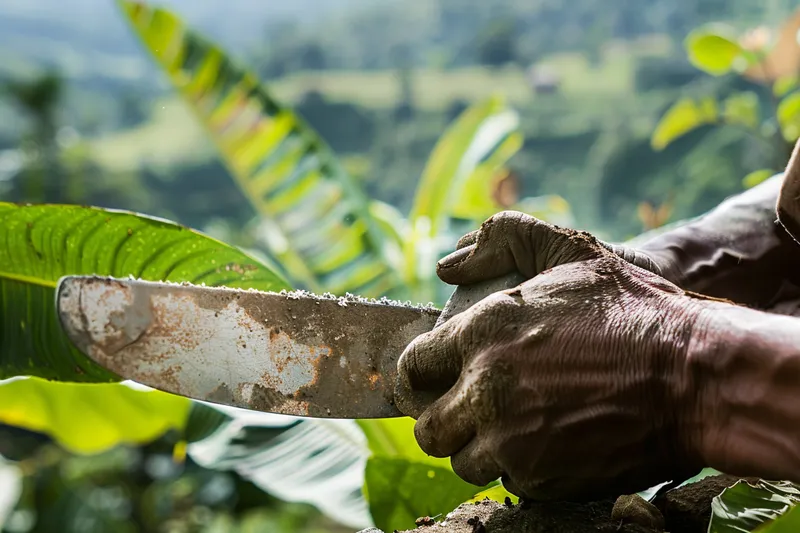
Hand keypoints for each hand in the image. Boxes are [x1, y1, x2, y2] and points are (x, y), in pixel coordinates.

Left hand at [394, 217, 716, 501]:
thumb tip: (449, 263)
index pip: (412, 368)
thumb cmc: (633, 311)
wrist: (695, 376)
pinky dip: (522, 468)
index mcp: (481, 332)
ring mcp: (511, 440)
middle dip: (444, 421)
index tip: (432, 381)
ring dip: (481, 448)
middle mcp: (484, 389)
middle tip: (470, 411)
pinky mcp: (541, 480)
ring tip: (514, 427)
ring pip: (463, 462)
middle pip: (427, 429)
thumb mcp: (572, 251)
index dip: (419, 376)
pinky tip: (550, 443)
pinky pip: (509, 482)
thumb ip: (505, 238)